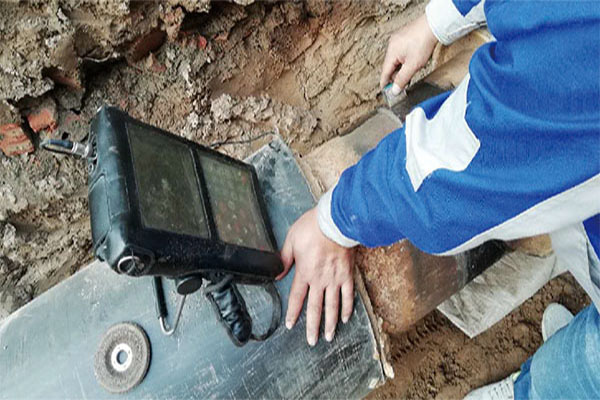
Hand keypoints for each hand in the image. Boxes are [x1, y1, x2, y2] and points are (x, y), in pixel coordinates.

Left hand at [277, 207, 353, 345]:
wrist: (336, 221)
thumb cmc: (313, 228)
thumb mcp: (291, 240)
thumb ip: (284, 259)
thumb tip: (277, 273)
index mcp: (305, 272)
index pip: (297, 298)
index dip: (293, 313)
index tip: (291, 325)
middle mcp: (320, 280)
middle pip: (315, 308)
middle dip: (312, 326)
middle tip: (312, 341)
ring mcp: (335, 279)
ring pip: (332, 306)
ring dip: (330, 323)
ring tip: (329, 336)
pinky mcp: (347, 274)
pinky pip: (348, 295)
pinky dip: (347, 308)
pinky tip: (345, 318)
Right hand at [380, 13, 438, 92]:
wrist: (433, 25)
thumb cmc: (423, 43)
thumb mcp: (413, 66)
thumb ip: (402, 79)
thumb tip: (394, 90)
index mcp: (391, 52)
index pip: (385, 72)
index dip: (385, 83)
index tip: (386, 91)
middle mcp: (392, 45)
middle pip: (390, 66)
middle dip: (395, 76)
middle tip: (401, 85)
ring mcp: (397, 39)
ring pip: (395, 58)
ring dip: (400, 67)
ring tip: (408, 73)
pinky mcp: (404, 36)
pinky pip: (400, 51)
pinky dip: (403, 59)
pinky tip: (411, 61)